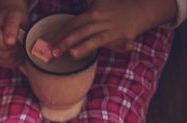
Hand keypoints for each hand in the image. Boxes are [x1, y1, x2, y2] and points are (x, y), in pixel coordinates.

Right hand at [0, 1, 29, 67]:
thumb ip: (12, 27)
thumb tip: (9, 42)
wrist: (11, 18)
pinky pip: (5, 65)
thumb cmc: (14, 16)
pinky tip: (17, 51)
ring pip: (5, 62)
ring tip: (20, 45)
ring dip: (16, 56)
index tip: (21, 35)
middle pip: (4, 55)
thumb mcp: (15, 16)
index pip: (4, 46)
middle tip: (22, 41)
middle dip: (16, 50)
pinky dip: (14, 60)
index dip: (16, 43)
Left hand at [49, 0, 176, 59]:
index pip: (73, 24)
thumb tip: (59, 19)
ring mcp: (112, 29)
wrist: (138, 11)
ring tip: (73, 54)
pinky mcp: (123, 36)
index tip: (48, 43)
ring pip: (97, 38)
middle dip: (66, 42)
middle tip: (53, 52)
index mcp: (92, 14)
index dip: (60, 33)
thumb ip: (81, 12)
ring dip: (86, 46)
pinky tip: (125, 47)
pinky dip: (125, 45)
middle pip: (81, 31)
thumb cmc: (113, 10)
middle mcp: (101, 20)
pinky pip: (122, 42)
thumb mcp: (97, 4)